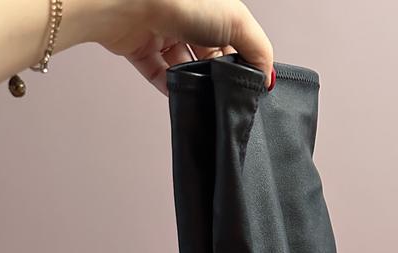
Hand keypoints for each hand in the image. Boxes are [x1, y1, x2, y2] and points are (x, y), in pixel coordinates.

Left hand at [84, 0, 273, 93]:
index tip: (246, 86)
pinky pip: (157, 74)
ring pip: (183, 66)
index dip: (241, 63)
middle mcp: (187, 16)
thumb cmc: (183, 1)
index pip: (232, 40)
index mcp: (212, 6)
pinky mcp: (139, 47)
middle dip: (216, 77)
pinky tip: (179, 98)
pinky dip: (169, 88)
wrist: (131, 2)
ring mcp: (162, 31)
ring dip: (192, 83)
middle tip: (223, 94)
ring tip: (201, 96)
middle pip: (207, 56)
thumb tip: (266, 77)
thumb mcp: (237, 22)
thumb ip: (258, 50)